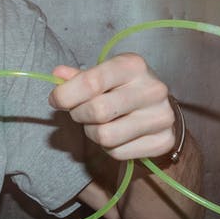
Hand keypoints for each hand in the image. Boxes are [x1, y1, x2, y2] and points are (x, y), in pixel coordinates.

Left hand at [49, 53, 176, 161]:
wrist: (160, 108)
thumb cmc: (123, 88)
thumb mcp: (103, 75)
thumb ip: (79, 77)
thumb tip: (57, 74)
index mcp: (133, 65)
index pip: (91, 82)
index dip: (65, 95)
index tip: (56, 100)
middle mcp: (152, 89)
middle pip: (97, 111)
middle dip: (78, 114)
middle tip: (79, 112)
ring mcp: (161, 117)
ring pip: (106, 136)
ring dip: (92, 133)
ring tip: (97, 124)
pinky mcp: (163, 141)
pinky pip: (118, 153)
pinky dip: (108, 148)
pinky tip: (115, 135)